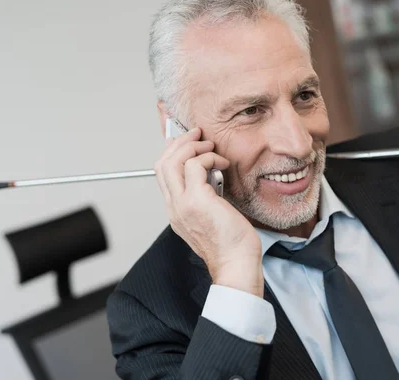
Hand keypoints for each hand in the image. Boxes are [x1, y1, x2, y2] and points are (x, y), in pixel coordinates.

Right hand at [154, 127, 263, 296]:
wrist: (236, 263)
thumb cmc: (231, 244)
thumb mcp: (212, 215)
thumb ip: (206, 196)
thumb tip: (211, 173)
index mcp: (176, 211)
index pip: (163, 174)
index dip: (171, 152)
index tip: (184, 141)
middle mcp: (174, 207)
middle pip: (162, 164)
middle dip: (179, 142)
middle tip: (197, 134)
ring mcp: (182, 204)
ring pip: (172, 161)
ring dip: (192, 146)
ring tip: (210, 146)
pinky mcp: (197, 201)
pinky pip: (195, 165)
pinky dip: (209, 157)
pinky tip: (222, 163)